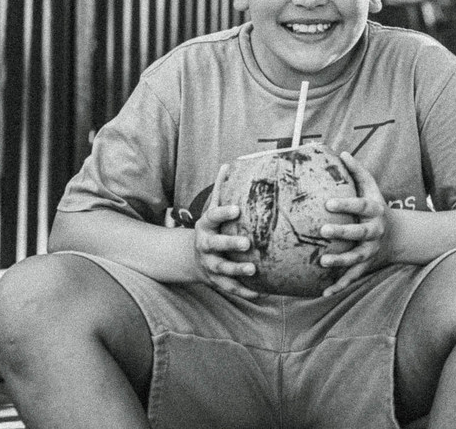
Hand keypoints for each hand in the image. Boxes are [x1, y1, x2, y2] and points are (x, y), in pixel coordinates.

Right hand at [195, 166, 261, 299]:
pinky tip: (261, 293)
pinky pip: (230, 288)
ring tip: (254, 270)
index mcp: (206, 226)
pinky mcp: (217, 281)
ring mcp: (210, 265)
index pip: (213, 216)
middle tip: (247, 244)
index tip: (237, 209)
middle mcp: (206, 246)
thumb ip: (220, 189)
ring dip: (237, 271)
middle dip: (230, 245)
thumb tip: (228, 163)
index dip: (223, 213)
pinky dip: (245, 292)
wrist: (193, 257)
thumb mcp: (212, 209)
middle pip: (216, 246)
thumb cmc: (212, 228)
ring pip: (222, 270)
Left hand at [318, 153, 387, 295]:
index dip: (346, 204)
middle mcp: (375, 231)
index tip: (328, 203)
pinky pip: (353, 277)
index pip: (361, 206)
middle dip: (342, 232)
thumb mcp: (371, 189)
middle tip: (322, 230)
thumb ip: (357, 172)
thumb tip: (340, 152)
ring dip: (340, 261)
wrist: (397, 236)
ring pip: (356, 258)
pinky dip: (340, 286)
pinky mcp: (366, 266)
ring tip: (322, 261)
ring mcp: (371, 250)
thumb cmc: (375, 207)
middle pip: (359, 233)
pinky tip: (324, 293)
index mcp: (375, 211)